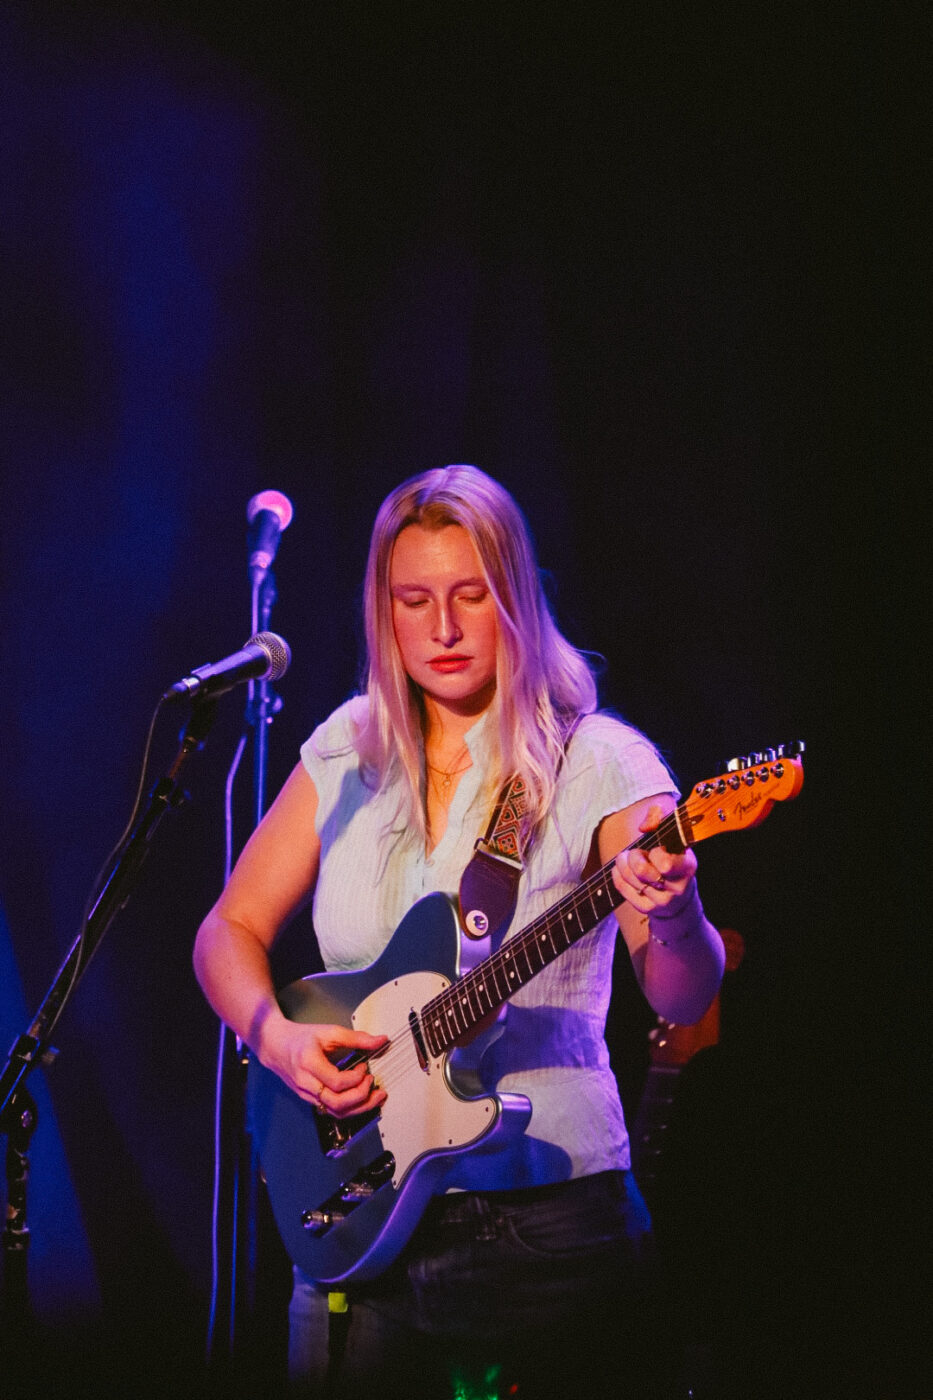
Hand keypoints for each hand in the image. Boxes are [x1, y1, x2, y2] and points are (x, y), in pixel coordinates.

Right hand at [263, 1017, 388, 1118]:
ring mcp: (306, 1094)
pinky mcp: (309, 1100)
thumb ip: (356, 1037)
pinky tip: (361, 1100)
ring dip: (359, 1108)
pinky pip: (331, 1110)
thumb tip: (380, 1040)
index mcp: (309, 1064)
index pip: (337, 1082)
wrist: (276, 1046)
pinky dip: (349, 1108)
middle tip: (373, 1084)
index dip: (357, 1078)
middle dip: (361, 1097)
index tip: (365, 1067)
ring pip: (335, 1112)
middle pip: (337, 1103)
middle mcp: (306, 1083)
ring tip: (374, 1097)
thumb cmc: (301, 1038)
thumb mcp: (329, 1031)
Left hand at [612, 803, 697, 919]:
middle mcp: (677, 887)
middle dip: (633, 856)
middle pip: (641, 870)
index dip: (655, 852)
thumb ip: (659, 815)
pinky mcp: (647, 908)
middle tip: (636, 852)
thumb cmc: (673, 854)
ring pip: (630, 878)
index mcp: (686, 867)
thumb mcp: (672, 831)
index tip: (657, 849)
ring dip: (623, 863)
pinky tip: (621, 868)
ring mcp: (662, 900)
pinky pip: (622, 888)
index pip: (665, 863)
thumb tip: (644, 827)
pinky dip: (617, 874)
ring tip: (628, 858)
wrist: (679, 894)